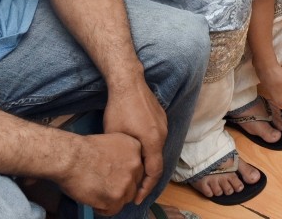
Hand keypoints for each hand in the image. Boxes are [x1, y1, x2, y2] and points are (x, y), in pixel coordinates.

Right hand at [58, 132, 143, 215]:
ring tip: (98, 194)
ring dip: (113, 198)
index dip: (124, 174)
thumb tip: (121, 168)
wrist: (70, 157)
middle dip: (120, 187)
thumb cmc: (83, 148)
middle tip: (105, 186)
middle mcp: (135, 164)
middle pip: (133, 183)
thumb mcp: (111, 142)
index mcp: (135, 148)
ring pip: (126, 198)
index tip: (114, 176)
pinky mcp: (116, 197)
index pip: (136, 167)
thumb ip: (122, 154)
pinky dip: (104, 208)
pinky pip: (114, 210)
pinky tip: (94, 202)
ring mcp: (127, 182)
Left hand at [103, 82, 167, 203]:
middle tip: (136, 191)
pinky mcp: (161, 118)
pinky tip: (138, 152)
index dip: (146, 188)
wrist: (128, 82)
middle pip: (158, 162)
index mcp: (153, 141)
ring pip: (157, 150)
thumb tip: (127, 169)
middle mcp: (163, 134)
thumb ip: (127, 154)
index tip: (138, 199)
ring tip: (136, 174)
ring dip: (148, 163)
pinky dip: (149, 150)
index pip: (154, 172)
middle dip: (147, 178)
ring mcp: (164, 125)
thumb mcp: (117, 136)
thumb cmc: (119, 108)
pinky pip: (157, 139)